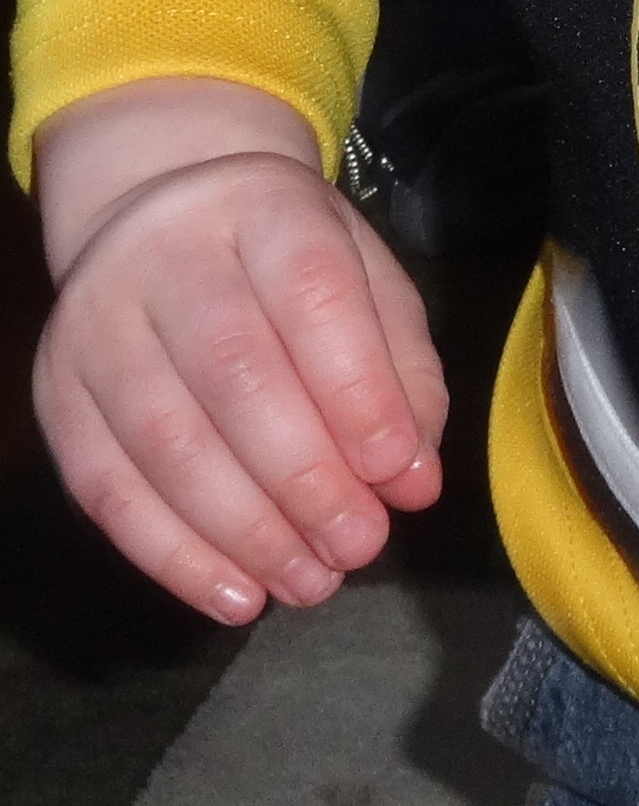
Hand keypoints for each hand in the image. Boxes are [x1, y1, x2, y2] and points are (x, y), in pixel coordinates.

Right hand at [33, 115, 444, 626]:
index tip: (395, 471)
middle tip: (359, 546)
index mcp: (263, 210)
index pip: (310, 294)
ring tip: (310, 584)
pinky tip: (234, 595)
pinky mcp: (58, 391)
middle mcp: (167, 255)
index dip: (356, 389)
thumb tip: (414, 482)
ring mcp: (97, 324)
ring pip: (165, 439)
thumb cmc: (284, 262)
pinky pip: (104, 487)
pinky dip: (172, 556)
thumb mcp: (366, 281)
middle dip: (304, 477)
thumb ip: (403, 375)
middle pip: (233, 372)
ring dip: (244, 532)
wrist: (160, 211)